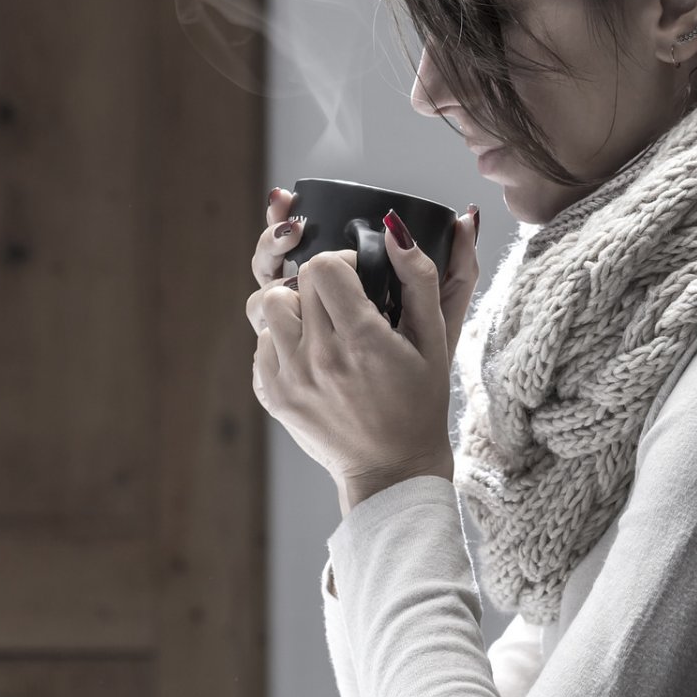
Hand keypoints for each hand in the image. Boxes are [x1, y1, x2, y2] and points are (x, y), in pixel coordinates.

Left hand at [247, 200, 464, 498]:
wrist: (391, 469)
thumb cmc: (420, 403)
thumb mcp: (435, 339)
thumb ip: (420, 276)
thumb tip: (396, 227)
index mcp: (361, 340)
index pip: (323, 266)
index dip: (342, 263)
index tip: (358, 278)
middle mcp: (319, 358)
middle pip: (296, 281)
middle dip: (321, 282)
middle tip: (346, 302)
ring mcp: (290, 379)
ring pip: (267, 305)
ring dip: (294, 306)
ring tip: (321, 324)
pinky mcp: (272, 395)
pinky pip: (260, 342)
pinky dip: (282, 340)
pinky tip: (312, 354)